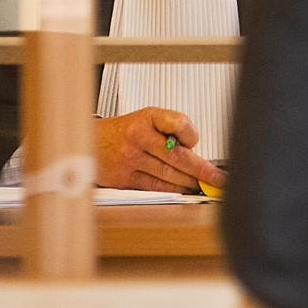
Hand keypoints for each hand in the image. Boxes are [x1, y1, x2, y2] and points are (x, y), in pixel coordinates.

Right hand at [95, 107, 226, 193]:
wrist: (90, 142)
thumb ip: (170, 131)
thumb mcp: (146, 119)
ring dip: (189, 183)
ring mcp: (130, 159)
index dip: (192, 136)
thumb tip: (196, 153)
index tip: (196, 144)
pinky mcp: (125, 178)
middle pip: (177, 156)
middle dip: (202, 170)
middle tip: (217, 178)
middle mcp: (138, 136)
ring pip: (168, 175)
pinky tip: (183, 190)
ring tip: (203, 186)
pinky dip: (173, 190)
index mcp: (147, 117)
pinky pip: (155, 186)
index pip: (179, 124)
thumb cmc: (124, 132)